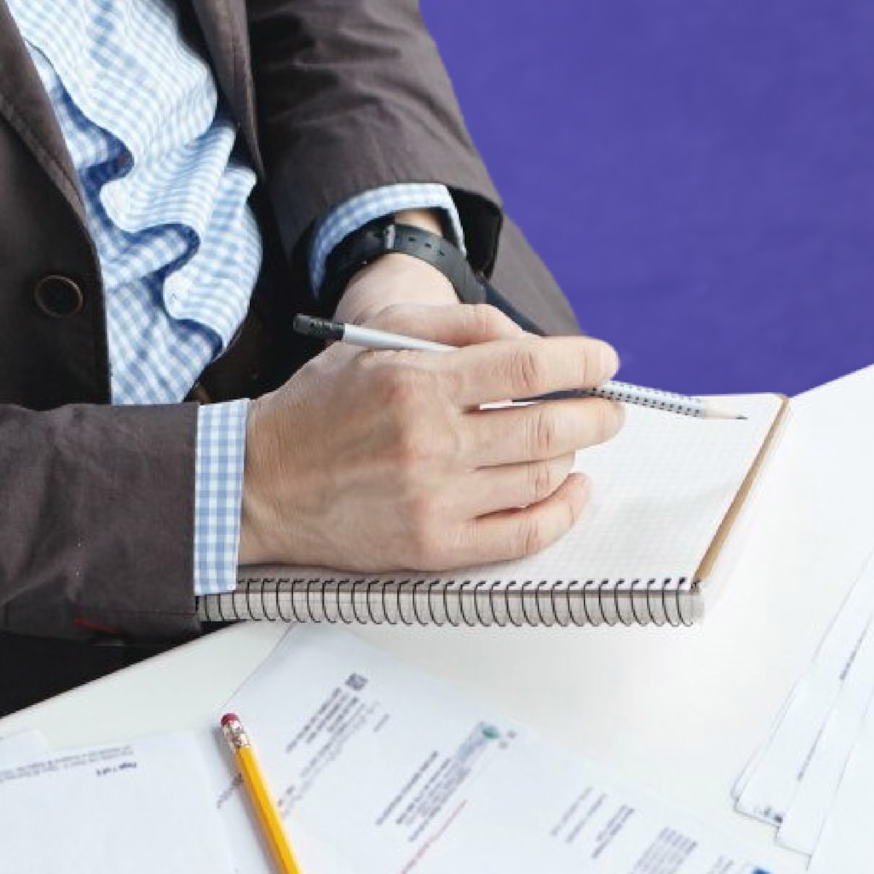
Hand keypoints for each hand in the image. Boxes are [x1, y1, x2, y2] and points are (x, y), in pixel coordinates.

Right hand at [239, 298, 621, 572]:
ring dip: (575, 455)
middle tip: (610, 408)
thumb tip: (533, 343)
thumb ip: (459, 326)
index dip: (580, 362)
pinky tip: (572, 491)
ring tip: (576, 441)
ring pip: (541, 478)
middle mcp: (430, 442)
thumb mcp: (378, 337)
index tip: (603, 362)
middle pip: (549, 426)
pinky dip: (562, 513)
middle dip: (597, 414)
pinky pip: (522, 535)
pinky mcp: (433, 547)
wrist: (262, 483)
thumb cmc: (321, 406)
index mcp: (418, 382)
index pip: (528, 367)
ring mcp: (435, 501)